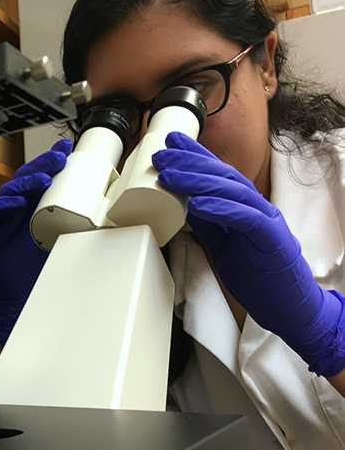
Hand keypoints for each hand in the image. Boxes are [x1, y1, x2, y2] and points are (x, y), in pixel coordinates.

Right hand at [0, 139, 72, 346]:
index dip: (52, 161)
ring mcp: (1, 220)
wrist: (23, 296)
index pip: (42, 178)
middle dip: (42, 165)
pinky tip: (17, 202)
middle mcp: (17, 209)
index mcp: (34, 207)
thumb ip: (75, 223)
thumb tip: (105, 211)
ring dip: (26, 182)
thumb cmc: (40, 270)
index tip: (68, 149)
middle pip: (25, 178)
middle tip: (59, 157)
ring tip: (44, 178)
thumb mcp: (64, 241)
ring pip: (9, 191)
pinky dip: (3, 205)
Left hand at [152, 131, 344, 376]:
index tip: (170, 143)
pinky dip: (221, 208)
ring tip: (170, 176)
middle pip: (221, 176)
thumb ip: (208, 223)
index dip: (194, 156)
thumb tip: (184, 204)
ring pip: (231, 191)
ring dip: (197, 181)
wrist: (288, 306)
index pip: (217, 174)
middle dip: (189, 161)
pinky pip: (245, 218)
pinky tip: (198, 203)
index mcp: (244, 207)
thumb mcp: (223, 245)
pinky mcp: (270, 238)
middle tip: (162, 154)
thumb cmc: (257, 276)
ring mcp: (265, 220)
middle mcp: (256, 207)